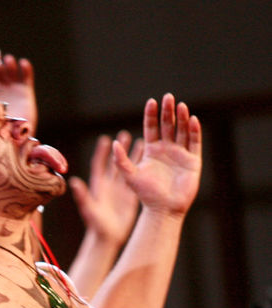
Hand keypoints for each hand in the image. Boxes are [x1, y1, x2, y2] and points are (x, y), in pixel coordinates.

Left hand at [0, 52, 37, 128]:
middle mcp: (2, 90)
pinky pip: (27, 76)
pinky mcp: (26, 91)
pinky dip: (26, 68)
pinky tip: (23, 63)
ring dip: (10, 64)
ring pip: (12, 71)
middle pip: (0, 71)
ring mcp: (14, 89)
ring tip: (8, 60)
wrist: (15, 139)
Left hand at [70, 131, 140, 246]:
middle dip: (119, 149)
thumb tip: (73, 182)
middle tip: (125, 134)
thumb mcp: (89, 210)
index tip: (106, 140)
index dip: (102, 153)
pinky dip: (142, 169)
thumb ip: (82, 196)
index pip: (99, 165)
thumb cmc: (97, 226)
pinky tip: (150, 161)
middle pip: (115, 163)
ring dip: (133, 156)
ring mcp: (119, 191)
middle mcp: (109, 186)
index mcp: (98, 187)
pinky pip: (137, 179)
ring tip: (141, 142)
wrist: (107, 238)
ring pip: (128, 169)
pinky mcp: (129, 196)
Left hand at [113, 94, 201, 215]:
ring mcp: (180, 154)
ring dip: (182, 118)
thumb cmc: (145, 195)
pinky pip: (194, 143)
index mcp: (151, 151)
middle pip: (167, 126)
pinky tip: (192, 120)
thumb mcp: (130, 176)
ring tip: (181, 105)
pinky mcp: (193, 161)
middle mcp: (166, 150)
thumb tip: (112, 142)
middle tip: (168, 97)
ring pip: (182, 131)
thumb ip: (121, 160)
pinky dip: (194, 131)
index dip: (151, 115)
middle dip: (168, 112)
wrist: (163, 210)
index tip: (151, 102)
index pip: (151, 128)